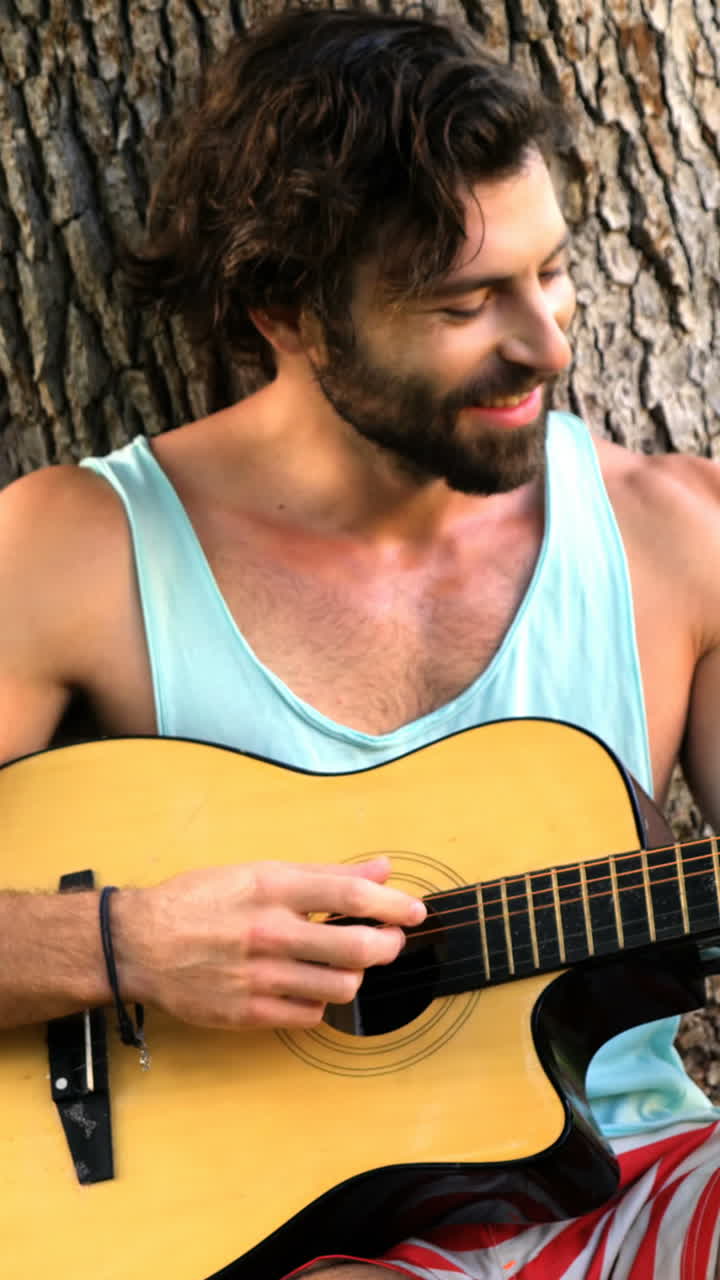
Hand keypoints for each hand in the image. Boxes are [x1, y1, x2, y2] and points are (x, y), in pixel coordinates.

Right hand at [112, 857, 425, 1030]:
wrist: (141, 944)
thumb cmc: (202, 900)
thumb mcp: (260, 872)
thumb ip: (325, 875)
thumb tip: (382, 871)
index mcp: (271, 887)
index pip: (349, 896)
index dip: (392, 905)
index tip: (415, 911)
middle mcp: (268, 932)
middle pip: (356, 949)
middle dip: (386, 946)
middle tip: (389, 941)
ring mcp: (259, 977)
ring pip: (340, 987)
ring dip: (355, 976)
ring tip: (346, 964)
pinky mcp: (248, 1013)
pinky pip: (310, 1015)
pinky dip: (320, 1001)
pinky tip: (310, 986)